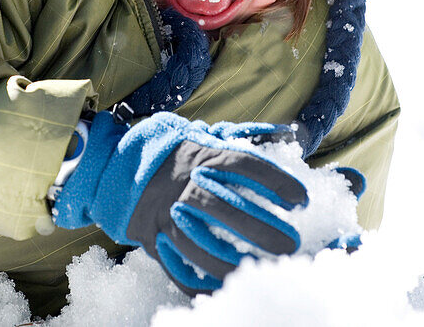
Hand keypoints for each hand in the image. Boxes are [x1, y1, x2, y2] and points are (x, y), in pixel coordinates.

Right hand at [51, 111, 308, 293]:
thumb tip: (288, 134)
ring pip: (199, 243)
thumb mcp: (205, 141)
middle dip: (261, 229)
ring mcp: (165, 214)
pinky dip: (198, 283)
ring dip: (232, 262)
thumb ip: (239, 147)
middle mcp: (183, 186)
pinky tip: (223, 289)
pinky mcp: (153, 238)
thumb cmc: (178, 157)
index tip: (301, 199)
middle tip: (290, 245)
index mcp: (201, 157)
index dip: (275, 181)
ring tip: (259, 272)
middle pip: (225, 207)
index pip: (243, 165)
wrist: (122, 167)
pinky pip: (175, 267)